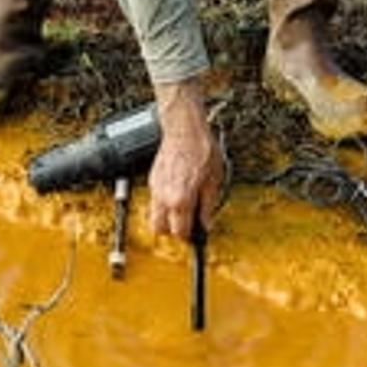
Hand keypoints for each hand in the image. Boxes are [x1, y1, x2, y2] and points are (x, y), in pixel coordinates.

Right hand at [148, 79, 224, 240]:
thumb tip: (207, 224)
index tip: (197, 235)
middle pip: (160, 229)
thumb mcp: (214, 181)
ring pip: (154, 215)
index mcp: (180, 201)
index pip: (180, 232)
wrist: (185, 130)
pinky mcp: (152, 179)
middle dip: (173, 231)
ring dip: (167, 217)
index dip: (190, 237)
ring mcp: (155, 188)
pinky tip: (177, 194)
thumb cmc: (201, 151)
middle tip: (188, 225)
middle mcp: (164, 197)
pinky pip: (155, 200)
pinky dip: (164, 203)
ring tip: (183, 209)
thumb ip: (208, 206)